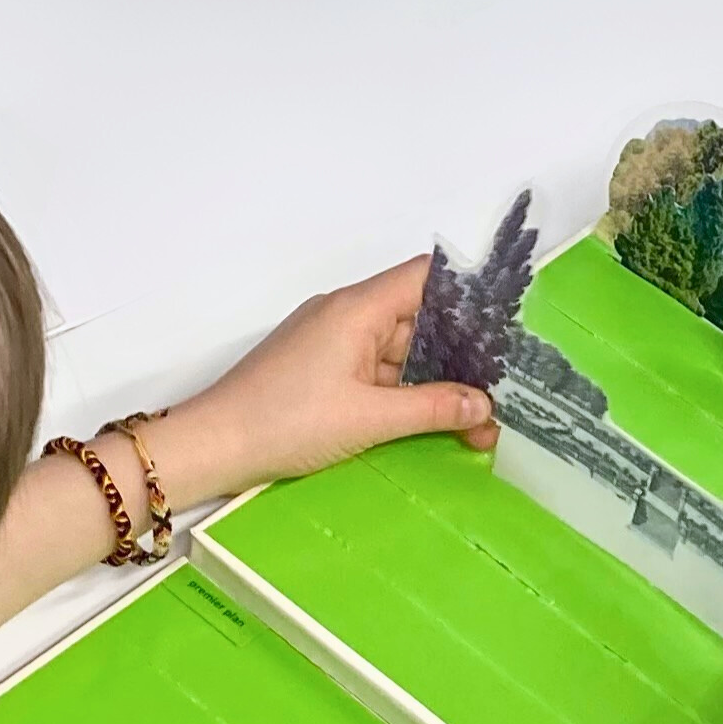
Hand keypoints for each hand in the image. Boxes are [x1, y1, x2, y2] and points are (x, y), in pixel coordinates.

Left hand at [147, 257, 496, 507]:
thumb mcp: (369, 418)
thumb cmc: (287, 422)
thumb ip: (432, 409)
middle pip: (418, 319)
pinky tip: (433, 420)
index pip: (426, 278)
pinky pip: (376, 371)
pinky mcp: (321, 371)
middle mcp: (346, 315)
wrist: (215, 445)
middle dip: (461, 355)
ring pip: (399, 352)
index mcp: (357, 308)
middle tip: (502, 389)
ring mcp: (332, 343)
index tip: (507, 320)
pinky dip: (405, 393)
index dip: (469, 292)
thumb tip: (484, 406)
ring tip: (476, 418)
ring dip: (435, 382)